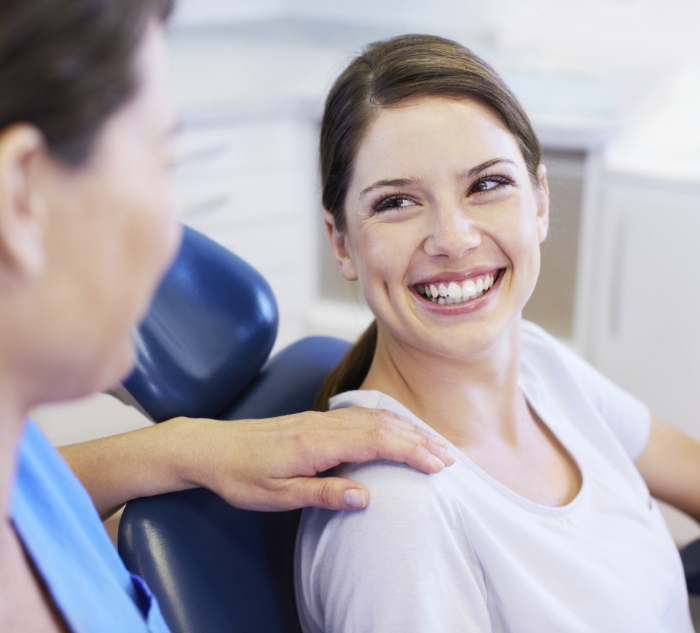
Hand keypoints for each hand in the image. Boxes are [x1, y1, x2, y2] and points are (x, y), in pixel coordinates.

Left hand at [175, 407, 454, 511]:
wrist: (212, 446)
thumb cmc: (241, 475)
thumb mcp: (277, 495)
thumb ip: (322, 493)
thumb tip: (366, 497)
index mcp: (317, 443)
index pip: (377, 441)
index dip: (411, 451)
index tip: (438, 465)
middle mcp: (323, 424)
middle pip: (382, 425)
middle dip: (419, 439)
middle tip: (449, 457)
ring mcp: (320, 418)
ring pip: (373, 416)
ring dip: (406, 428)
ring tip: (432, 443)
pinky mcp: (315, 419)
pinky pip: (360, 414)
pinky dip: (386, 421)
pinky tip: (395, 427)